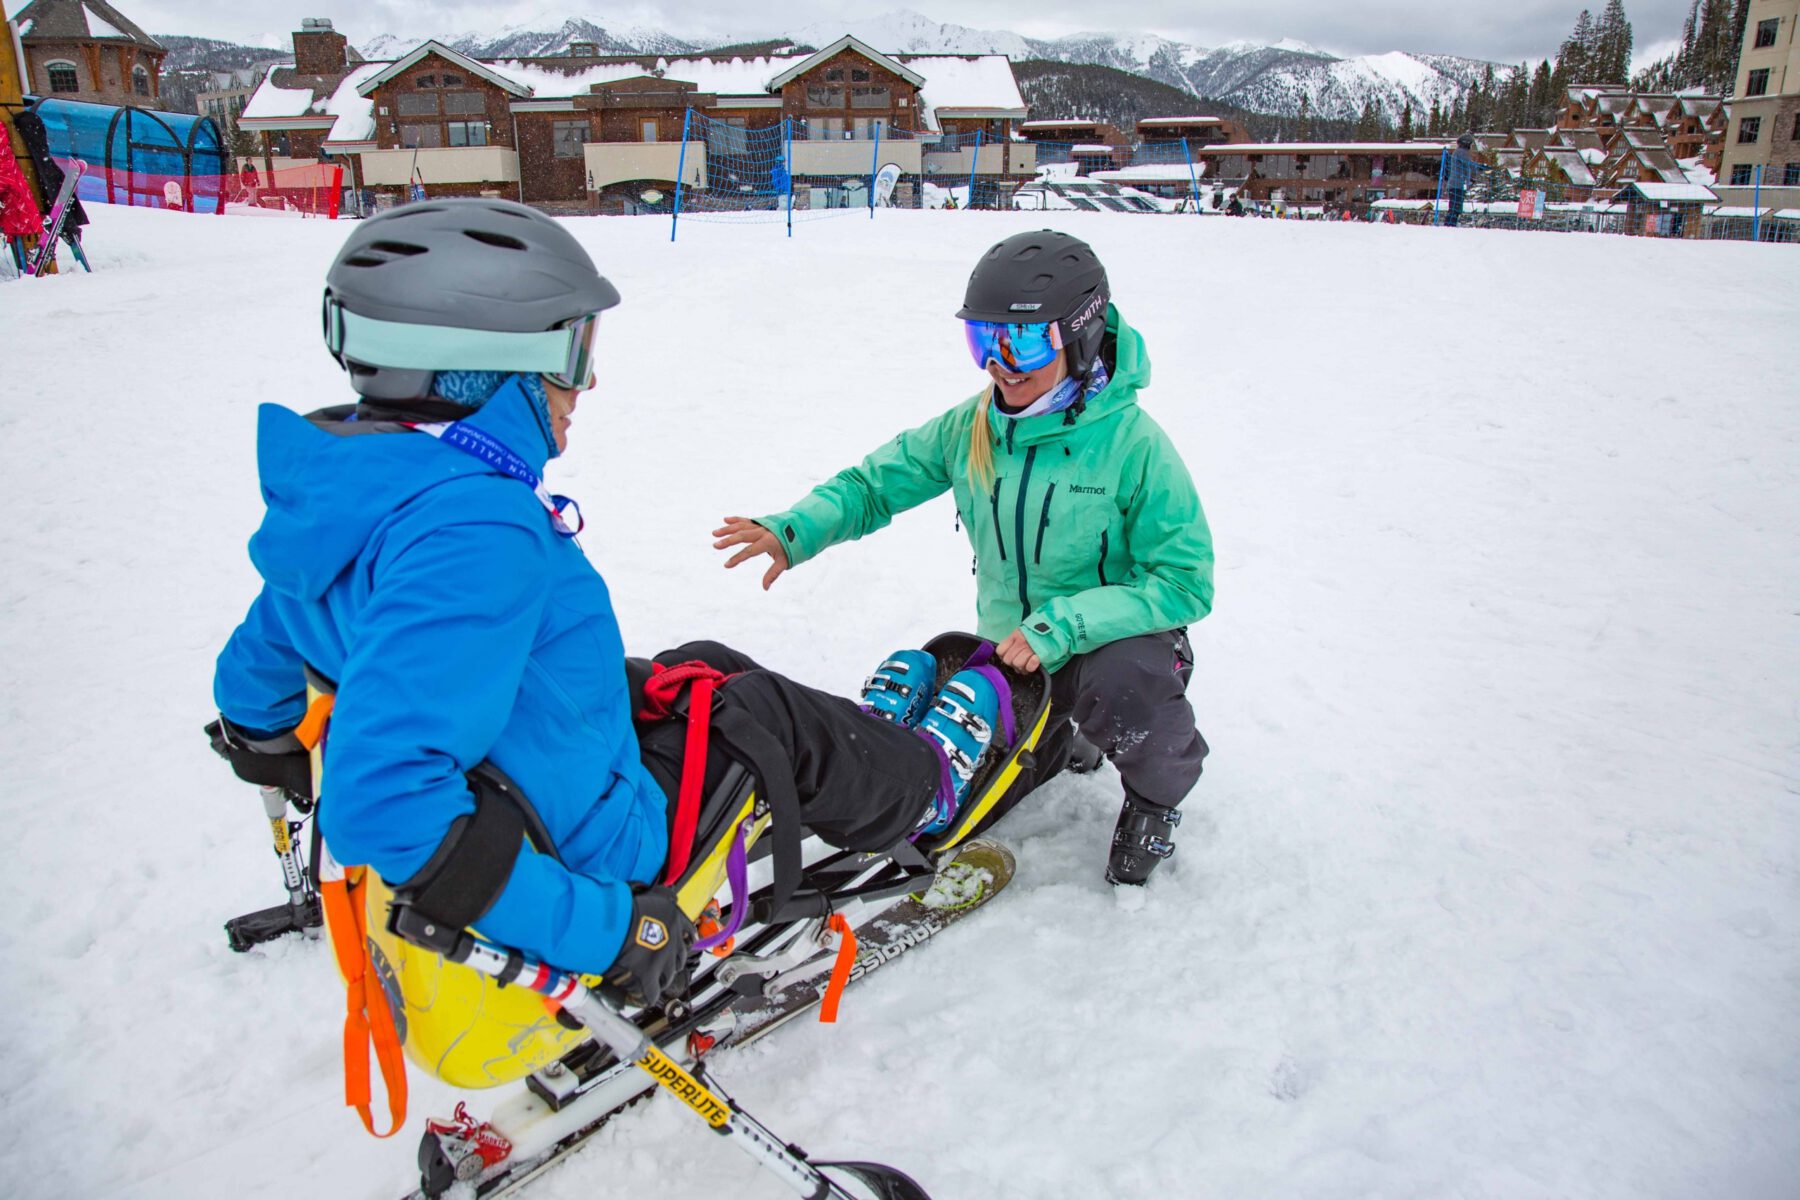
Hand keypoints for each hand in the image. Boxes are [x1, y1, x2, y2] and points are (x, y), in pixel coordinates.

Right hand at [604, 885, 696, 1008]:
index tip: (678, 944)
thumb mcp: (650, 893)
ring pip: (666, 978)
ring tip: (642, 976)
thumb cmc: (624, 906)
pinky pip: (650, 995)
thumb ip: (662, 896)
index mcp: (675, 921)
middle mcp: (673, 943)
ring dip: (656, 978)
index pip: (688, 933)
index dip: (682, 940)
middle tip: (655, 961)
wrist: (611, 925)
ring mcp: (662, 963)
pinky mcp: (648, 980)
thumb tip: (668, 892)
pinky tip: (633, 992)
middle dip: (669, 961)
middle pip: (679, 959)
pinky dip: (642, 995)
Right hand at [713, 516, 788, 589]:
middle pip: (742, 535)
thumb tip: (765, 588)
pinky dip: (736, 520)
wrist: (801, 530)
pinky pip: (746, 520)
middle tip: (715, 545)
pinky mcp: (760, 523)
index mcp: (769, 542)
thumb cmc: (792, 548)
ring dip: (727, 529)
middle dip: (728, 540)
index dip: (737, 558)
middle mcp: (763, 532)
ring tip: (714, 533)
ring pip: (742, 526)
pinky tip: (725, 520)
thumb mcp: (785, 562)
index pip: (750, 551)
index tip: (726, 565)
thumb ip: (773, 574)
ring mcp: (761, 526)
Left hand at [994, 630, 1040, 674]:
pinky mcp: (1039, 655)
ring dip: (1023, 666)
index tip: (1010, 655)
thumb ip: (1013, 641)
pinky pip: (1029, 667)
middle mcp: (1020, 642)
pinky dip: (1031, 666)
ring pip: (1017, 664)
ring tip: (1028, 662)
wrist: (1056, 626)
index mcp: (1015, 636)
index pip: (1000, 651)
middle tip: (1022, 660)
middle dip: (1013, 663)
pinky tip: (1034, 660)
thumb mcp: (1023, 631)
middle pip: (1008, 660)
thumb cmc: (1039, 631)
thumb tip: (1006, 655)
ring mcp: (1029, 649)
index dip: (1004, 655)